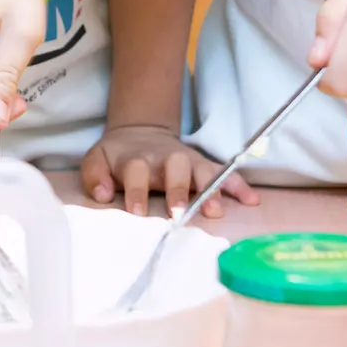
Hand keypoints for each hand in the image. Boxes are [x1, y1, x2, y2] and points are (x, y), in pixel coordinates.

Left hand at [82, 124, 259, 216]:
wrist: (140, 133)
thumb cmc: (118, 158)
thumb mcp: (97, 160)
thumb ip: (95, 176)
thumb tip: (104, 195)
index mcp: (136, 159)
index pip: (135, 171)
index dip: (135, 190)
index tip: (136, 212)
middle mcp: (165, 158)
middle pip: (174, 167)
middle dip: (178, 189)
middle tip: (180, 212)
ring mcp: (187, 161)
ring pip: (202, 170)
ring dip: (211, 189)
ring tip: (216, 211)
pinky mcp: (202, 166)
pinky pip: (224, 174)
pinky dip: (238, 185)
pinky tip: (252, 200)